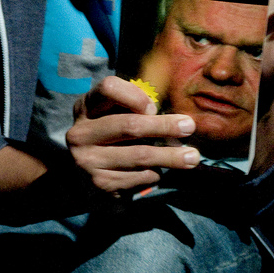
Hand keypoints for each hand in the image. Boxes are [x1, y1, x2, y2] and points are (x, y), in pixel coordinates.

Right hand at [66, 75, 201, 192]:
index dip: (135, 96)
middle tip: (189, 127)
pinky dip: (155, 174)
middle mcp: (80, 133)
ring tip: (193, 157)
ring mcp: (88, 161)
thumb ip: (135, 108)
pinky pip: (139, 177)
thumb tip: (175, 119)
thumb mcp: (113, 114)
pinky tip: (159, 171)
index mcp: (85, 108)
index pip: (108, 88)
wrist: (83, 176)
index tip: (154, 107)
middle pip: (129, 125)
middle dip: (164, 126)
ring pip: (140, 155)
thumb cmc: (110, 136)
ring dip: (170, 156)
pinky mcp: (100, 184)